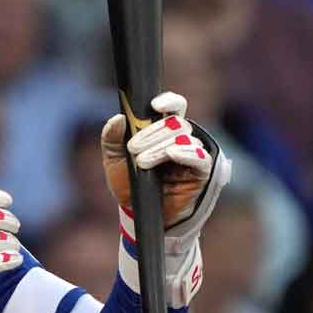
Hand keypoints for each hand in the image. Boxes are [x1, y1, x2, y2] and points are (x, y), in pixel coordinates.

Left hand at [101, 92, 215, 227]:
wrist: (136, 211)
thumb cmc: (128, 182)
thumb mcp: (113, 159)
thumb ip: (111, 137)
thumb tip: (118, 118)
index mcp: (162, 129)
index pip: (174, 107)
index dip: (168, 101)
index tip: (154, 106)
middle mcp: (180, 138)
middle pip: (175, 122)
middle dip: (152, 133)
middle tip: (133, 148)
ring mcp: (192, 154)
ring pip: (183, 138)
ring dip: (160, 147)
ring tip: (142, 162)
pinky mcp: (201, 171)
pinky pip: (199, 156)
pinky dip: (185, 153)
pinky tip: (171, 154)